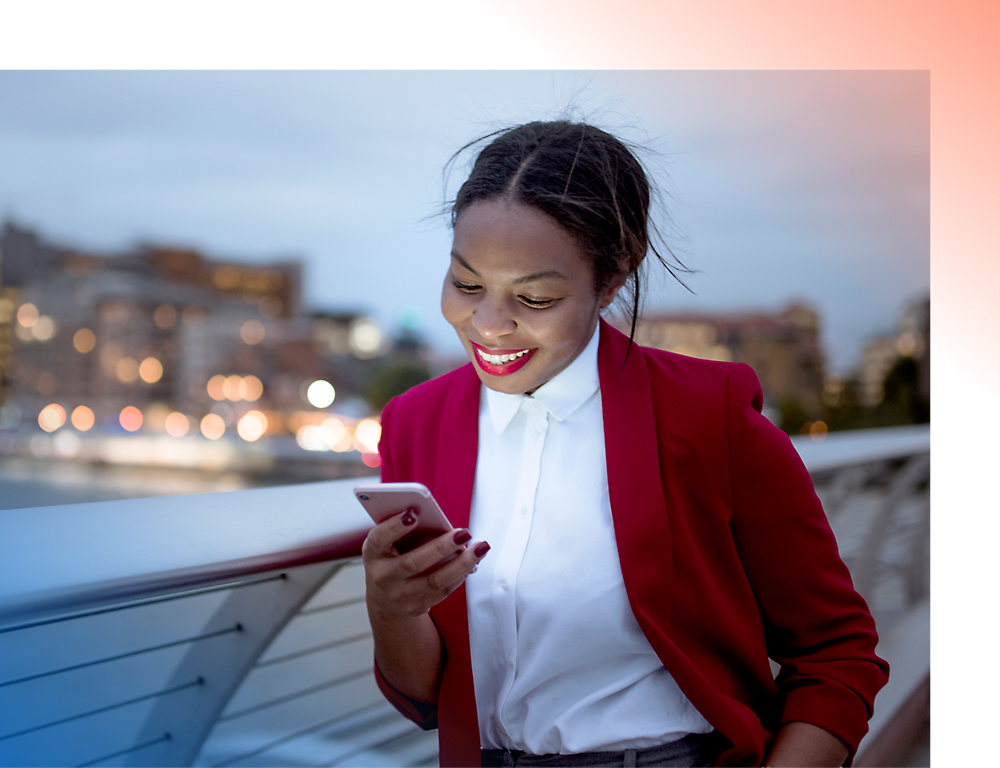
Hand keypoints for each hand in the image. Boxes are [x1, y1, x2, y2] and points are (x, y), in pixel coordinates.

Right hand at [362, 507, 489, 619]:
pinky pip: (443, 591)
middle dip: (441, 547)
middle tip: (463, 533)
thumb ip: (404, 529)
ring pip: (435, 581)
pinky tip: (472, 562)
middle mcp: (382, 576)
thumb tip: (437, 519)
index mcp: (372, 553)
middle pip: (413, 563)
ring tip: (480, 548)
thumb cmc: (391, 556)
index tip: (413, 514)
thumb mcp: (388, 542)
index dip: (394, 527)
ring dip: (461, 564)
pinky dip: (460, 575)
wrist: (384, 598)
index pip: (379, 538)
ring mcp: (399, 595)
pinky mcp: (416, 607)